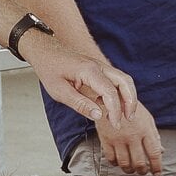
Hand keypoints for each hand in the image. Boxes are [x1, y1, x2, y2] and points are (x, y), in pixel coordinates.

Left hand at [21, 31, 136, 130]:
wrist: (45, 51)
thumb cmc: (49, 68)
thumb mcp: (59, 91)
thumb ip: (80, 104)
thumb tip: (98, 115)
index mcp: (88, 71)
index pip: (110, 92)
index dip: (115, 110)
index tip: (115, 124)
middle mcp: (98, 66)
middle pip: (125, 82)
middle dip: (130, 102)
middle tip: (128, 119)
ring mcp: (100, 66)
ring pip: (124, 79)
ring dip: (128, 97)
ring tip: (125, 114)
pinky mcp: (99, 69)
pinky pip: (116, 79)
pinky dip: (120, 92)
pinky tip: (110, 105)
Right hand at [94, 99, 162, 175]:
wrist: (110, 98)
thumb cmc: (130, 108)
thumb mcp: (147, 119)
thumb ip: (154, 136)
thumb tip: (161, 151)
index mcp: (145, 130)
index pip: (154, 154)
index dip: (157, 166)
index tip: (157, 172)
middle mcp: (132, 136)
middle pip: (139, 162)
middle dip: (143, 171)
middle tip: (143, 172)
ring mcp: (118, 139)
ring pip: (125, 163)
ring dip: (129, 170)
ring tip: (131, 169)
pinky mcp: (106, 140)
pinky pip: (111, 159)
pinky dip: (116, 164)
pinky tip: (119, 162)